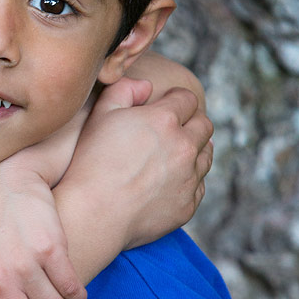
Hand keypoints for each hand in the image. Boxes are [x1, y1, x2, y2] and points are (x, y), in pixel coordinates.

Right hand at [57, 77, 212, 277]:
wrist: (94, 214)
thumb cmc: (91, 164)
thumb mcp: (100, 116)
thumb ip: (124, 90)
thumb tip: (146, 85)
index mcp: (164, 120)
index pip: (187, 99)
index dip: (176, 99)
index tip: (167, 105)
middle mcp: (184, 147)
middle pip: (204, 125)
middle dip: (191, 122)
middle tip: (173, 128)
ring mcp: (189, 178)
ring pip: (206, 155)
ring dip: (194, 150)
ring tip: (172, 154)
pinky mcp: (188, 204)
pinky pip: (199, 185)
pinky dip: (189, 179)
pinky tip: (169, 180)